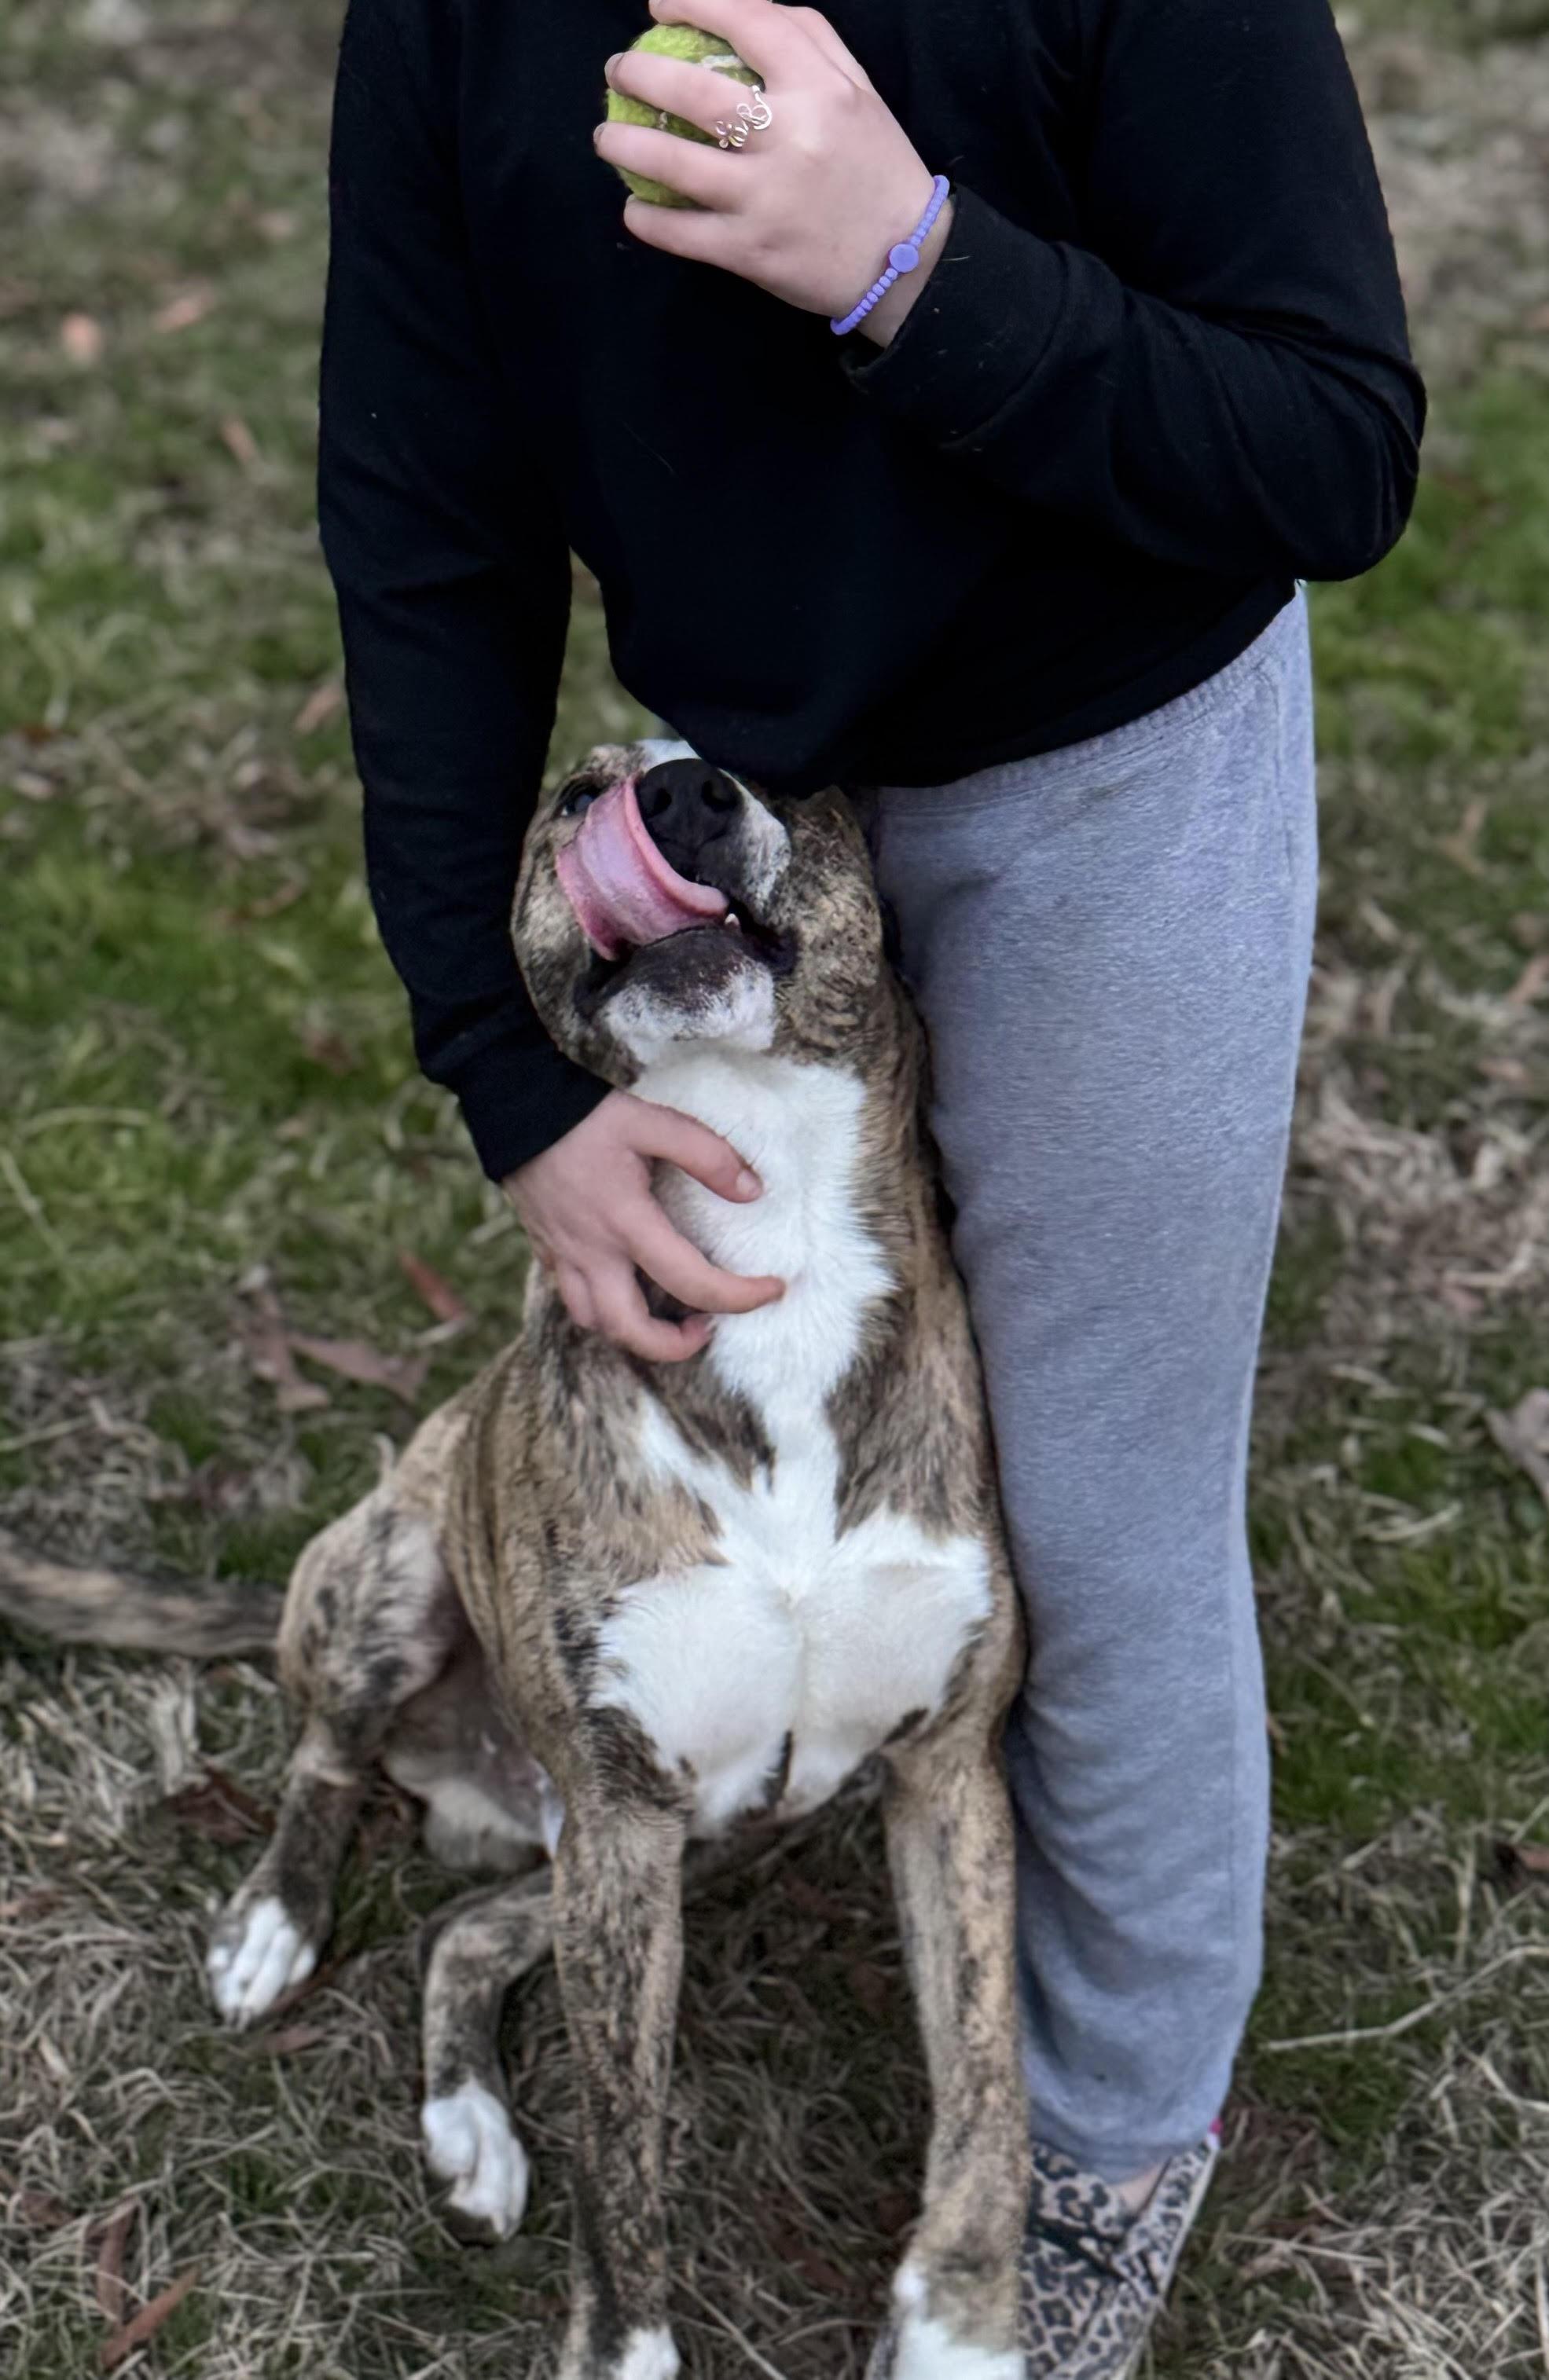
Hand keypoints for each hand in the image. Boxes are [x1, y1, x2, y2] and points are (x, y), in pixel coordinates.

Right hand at [503, 1088, 784, 1362]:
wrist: (514, 1108)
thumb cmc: (586, 1116)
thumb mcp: (653, 1121)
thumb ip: (707, 1155)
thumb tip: (753, 1191)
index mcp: (626, 1223)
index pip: (692, 1282)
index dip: (740, 1297)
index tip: (773, 1289)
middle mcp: (593, 1252)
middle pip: (631, 1331)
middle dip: (676, 1347)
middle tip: (708, 1326)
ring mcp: (564, 1257)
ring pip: (597, 1324)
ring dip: (637, 1334)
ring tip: (670, 1314)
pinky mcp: (547, 1252)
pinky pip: (576, 1301)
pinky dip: (607, 1311)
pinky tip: (630, 1286)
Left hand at [595, 0, 952, 343]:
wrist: (907, 262)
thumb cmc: (875, 167)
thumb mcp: (858, 92)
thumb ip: (810, 41)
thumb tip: (742, 9)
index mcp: (821, 88)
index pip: (749, 20)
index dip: (693, 1)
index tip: (659, 5)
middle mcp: (792, 137)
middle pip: (692, 90)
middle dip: (638, 73)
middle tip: (618, 72)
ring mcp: (767, 198)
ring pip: (671, 160)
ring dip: (623, 144)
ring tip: (606, 137)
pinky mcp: (752, 252)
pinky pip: (679, 232)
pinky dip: (645, 218)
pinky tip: (633, 207)